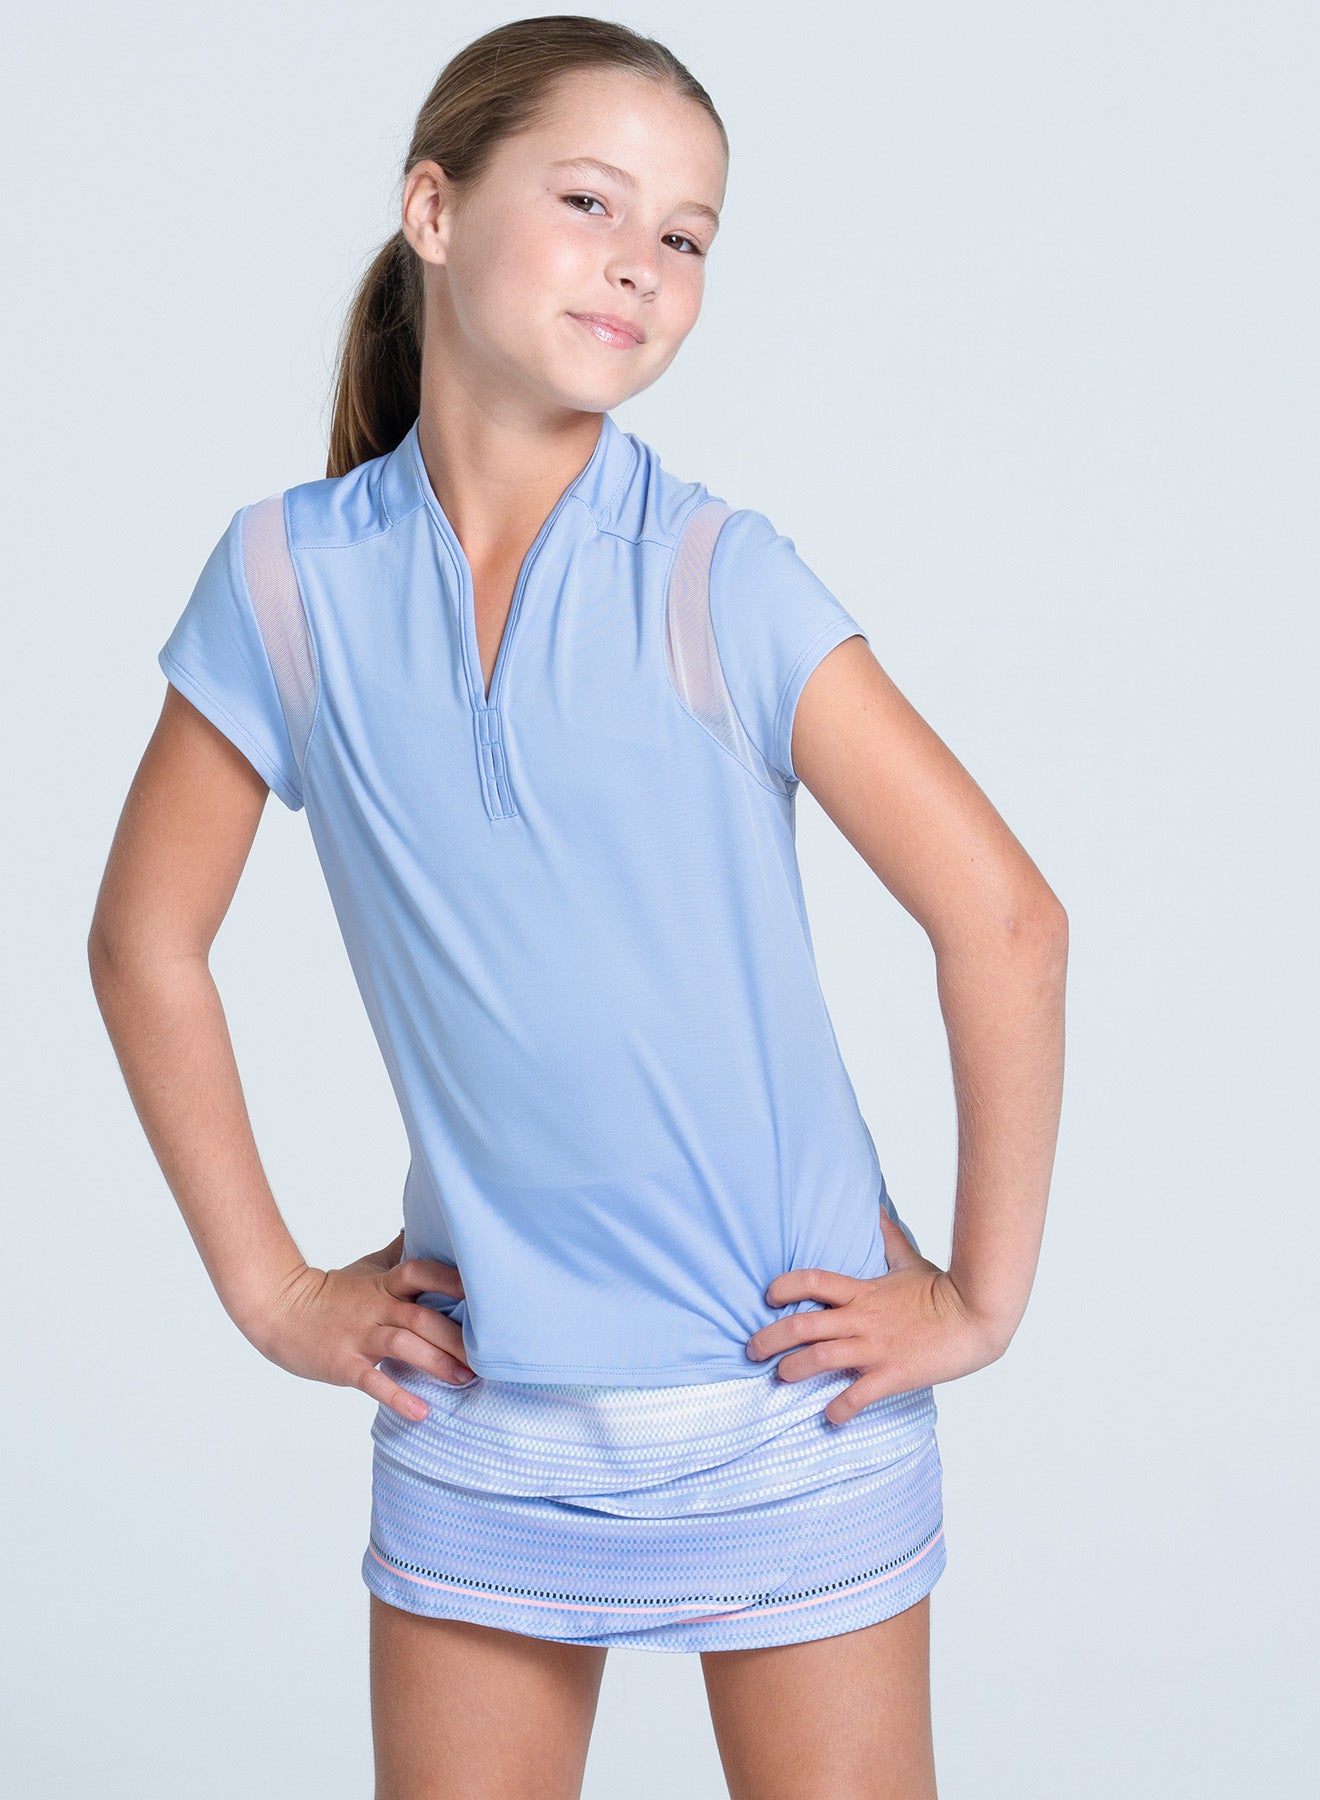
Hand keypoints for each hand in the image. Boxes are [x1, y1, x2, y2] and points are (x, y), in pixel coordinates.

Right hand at [249, 1229, 473, 1421]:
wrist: (279, 1310)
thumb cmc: (331, 1292)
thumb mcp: (367, 1269)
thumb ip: (399, 1255)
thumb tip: (425, 1231)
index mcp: (384, 1284)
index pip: (420, 1272)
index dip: (449, 1279)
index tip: (483, 1291)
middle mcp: (376, 1308)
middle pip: (421, 1317)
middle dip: (456, 1337)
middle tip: (488, 1356)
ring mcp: (360, 1336)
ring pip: (403, 1346)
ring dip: (436, 1363)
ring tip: (464, 1379)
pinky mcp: (344, 1364)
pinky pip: (373, 1381)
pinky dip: (398, 1397)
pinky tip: (421, 1412)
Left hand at [745, 1208, 1006, 1424]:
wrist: (978, 1316)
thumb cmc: (945, 1290)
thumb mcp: (911, 1261)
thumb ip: (889, 1240)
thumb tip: (878, 1210)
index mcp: (863, 1292)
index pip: (813, 1282)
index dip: (785, 1286)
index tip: (768, 1296)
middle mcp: (862, 1319)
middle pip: (803, 1325)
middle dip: (770, 1337)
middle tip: (751, 1349)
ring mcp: (875, 1348)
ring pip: (820, 1359)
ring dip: (793, 1370)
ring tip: (780, 1377)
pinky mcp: (892, 1375)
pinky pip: (857, 1396)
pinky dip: (839, 1409)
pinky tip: (829, 1417)